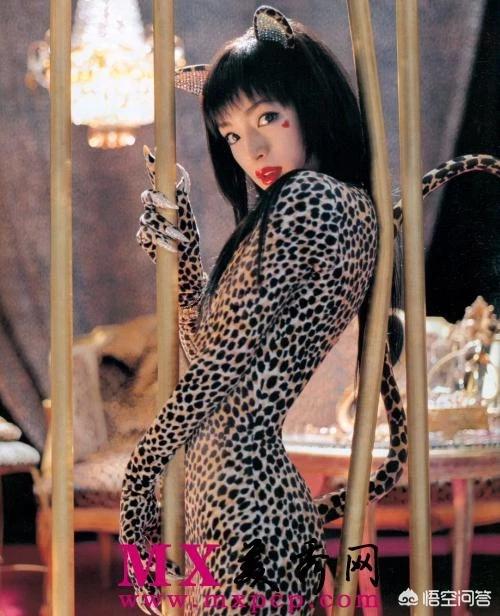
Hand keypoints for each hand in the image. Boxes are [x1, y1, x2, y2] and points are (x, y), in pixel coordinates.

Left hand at [119, 486, 182, 614]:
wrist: (140, 485)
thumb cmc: (150, 504)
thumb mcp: (160, 526)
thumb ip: (166, 541)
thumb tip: (180, 552)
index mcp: (137, 549)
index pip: (142, 576)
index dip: (149, 591)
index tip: (157, 606)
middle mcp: (131, 549)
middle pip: (138, 579)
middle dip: (147, 597)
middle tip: (156, 612)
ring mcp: (129, 543)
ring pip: (139, 572)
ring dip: (152, 587)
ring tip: (161, 603)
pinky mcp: (130, 535)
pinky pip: (146, 556)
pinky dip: (159, 566)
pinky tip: (172, 574)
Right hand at [137, 145, 190, 260]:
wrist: (186, 263)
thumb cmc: (190, 239)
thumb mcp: (188, 216)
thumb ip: (182, 197)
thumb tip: (180, 173)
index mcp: (167, 201)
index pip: (156, 180)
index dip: (150, 164)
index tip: (148, 150)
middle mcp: (155, 209)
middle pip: (147, 196)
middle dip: (159, 201)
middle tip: (173, 208)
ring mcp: (148, 223)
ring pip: (148, 218)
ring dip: (164, 228)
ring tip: (178, 237)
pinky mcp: (143, 238)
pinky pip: (146, 234)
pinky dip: (159, 240)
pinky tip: (170, 246)